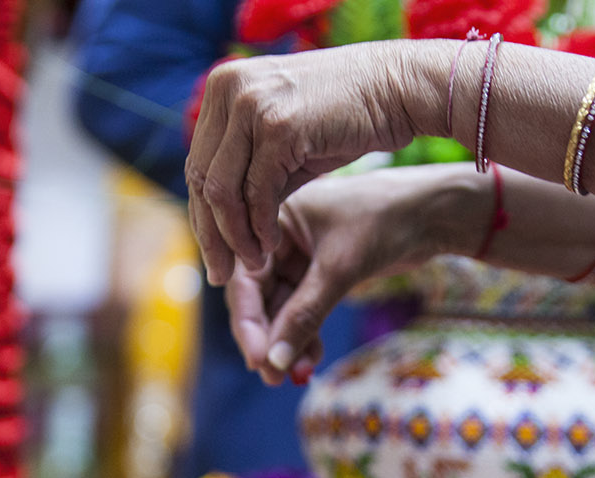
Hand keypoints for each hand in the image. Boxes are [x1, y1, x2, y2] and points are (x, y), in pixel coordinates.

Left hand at [186, 41, 446, 285]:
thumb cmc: (346, 117)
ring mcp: (252, 105)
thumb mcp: (285, 142)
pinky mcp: (278, 126)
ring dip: (235, 237)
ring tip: (252, 264)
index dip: (202, 216)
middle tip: (220, 274)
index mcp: (223, 86)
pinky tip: (269, 247)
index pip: (197, 165)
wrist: (397, 89)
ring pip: (222, 190)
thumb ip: (250, 170)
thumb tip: (216, 218)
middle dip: (211, 235)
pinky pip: (256, 193)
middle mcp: (229, 90)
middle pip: (201, 179)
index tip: (214, 254)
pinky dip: (259, 227)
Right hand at [227, 168, 473, 385]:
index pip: (246, 278)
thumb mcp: (340, 268)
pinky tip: (312, 359)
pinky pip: (303, 310)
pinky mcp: (322, 273)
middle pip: (260, 297)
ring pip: (282, 309)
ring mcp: (300, 256)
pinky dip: (306, 334)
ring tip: (296, 375)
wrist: (434, 213)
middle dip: (268, 338)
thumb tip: (275, 361)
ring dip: (287, 342)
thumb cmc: (386, 220)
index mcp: (274, 218)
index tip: (258, 359)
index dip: (249, 323)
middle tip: (274, 376)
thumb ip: (305, 314)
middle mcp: (280, 237)